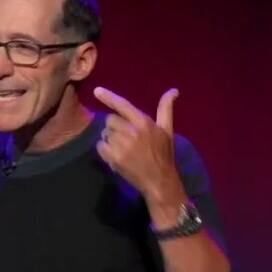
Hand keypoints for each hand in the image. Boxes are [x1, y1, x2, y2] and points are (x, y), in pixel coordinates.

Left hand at [93, 86, 184, 201]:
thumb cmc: (163, 154)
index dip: (109, 97)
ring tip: (123, 148)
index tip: (97, 91)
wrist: (159, 181)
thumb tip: (174, 90)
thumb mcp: (167, 130)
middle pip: (109, 120)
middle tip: (124, 137)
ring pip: (105, 134)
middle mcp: (132, 132)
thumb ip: (166, 109)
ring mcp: (122, 146)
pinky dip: (105, 150)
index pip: (123, 105)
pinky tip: (116, 155)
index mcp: (144, 122)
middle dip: (114, 127)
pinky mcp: (114, 158)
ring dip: (110, 139)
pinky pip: (100, 147)